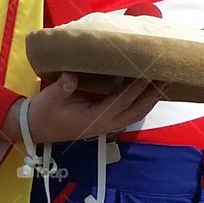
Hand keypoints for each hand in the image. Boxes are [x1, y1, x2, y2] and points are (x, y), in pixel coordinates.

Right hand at [2, 73, 160, 144]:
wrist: (36, 128)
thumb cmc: (44, 112)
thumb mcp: (51, 98)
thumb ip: (63, 87)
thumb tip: (72, 76)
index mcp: (94, 119)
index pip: (120, 102)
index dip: (135, 89)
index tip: (148, 74)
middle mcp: (105, 124)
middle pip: (135, 110)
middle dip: (151, 96)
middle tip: (167, 78)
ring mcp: (106, 125)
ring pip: (135, 113)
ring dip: (149, 100)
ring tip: (164, 84)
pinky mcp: (105, 121)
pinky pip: (128, 112)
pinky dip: (140, 102)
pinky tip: (148, 91)